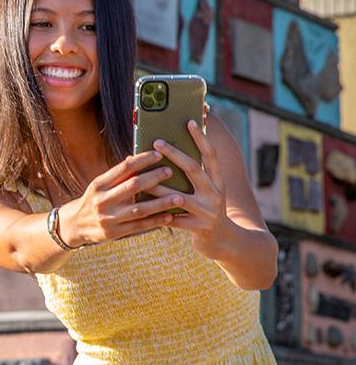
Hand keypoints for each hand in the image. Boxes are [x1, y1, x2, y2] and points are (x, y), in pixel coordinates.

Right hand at [57, 151, 179, 246]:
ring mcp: (108, 218)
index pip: (123, 169)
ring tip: (178, 197)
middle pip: (132, 186)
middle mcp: (102, 200)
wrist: (75, 225)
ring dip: (160, 203)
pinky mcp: (114, 233)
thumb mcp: (99, 186)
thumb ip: (117, 176)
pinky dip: (155, 221)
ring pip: (139, 209)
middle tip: (170, 171)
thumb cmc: (93, 200)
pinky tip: (169, 216)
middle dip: (153, 178)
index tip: (158, 154)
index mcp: (99, 185)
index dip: (142, 160)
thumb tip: (137, 158)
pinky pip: (139, 227)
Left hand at [147, 120, 229, 258]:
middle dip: (175, 154)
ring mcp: (208, 211)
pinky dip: (157, 214)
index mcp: (217, 181)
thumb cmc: (208, 211)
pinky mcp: (199, 228)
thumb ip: (195, 176)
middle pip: (194, 169)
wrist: (226, 243)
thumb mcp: (208, 192)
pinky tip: (141, 208)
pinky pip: (173, 219)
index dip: (201, 138)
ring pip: (177, 196)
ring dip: (157, 187)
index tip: (190, 120)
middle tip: (157, 141)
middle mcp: (215, 193)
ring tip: (138, 177)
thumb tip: (172, 152)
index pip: (210, 155)